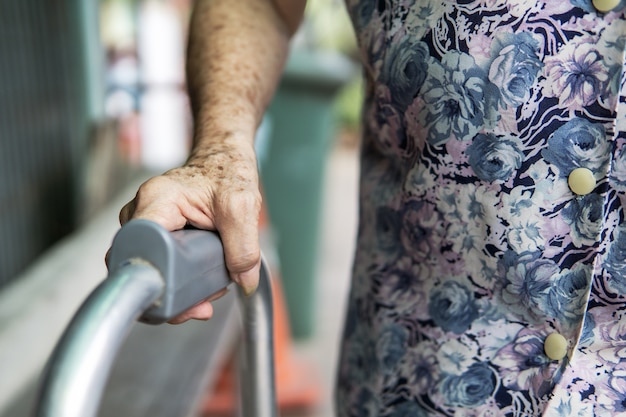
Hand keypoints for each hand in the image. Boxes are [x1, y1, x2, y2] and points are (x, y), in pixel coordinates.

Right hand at [118, 142, 261, 322]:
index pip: (139, 251)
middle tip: (204, 302)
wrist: (224, 159)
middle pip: (143, 269)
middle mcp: (140, 214)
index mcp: (156, 201)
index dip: (158, 281)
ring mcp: (144, 227)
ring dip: (182, 290)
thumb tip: (244, 283)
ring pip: (152, 273)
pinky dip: (183, 281)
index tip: (182, 298)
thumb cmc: (227, 171)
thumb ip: (244, 247)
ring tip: (210, 287)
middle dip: (174, 294)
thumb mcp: (242, 206)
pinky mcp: (154, 237)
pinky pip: (160, 268)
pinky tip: (203, 280)